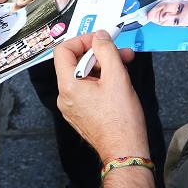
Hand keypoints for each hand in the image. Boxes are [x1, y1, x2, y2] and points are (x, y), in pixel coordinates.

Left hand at [53, 32, 147, 161]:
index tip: (100, 40)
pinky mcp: (80, 114)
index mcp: (68, 86)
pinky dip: (100, 81)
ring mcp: (71, 107)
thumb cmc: (121, 119)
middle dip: (99, 54)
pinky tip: (119, 81)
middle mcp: (64, 97)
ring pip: (83, 77)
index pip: (63, 51)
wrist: (124, 151)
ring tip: (125, 65)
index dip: (82, 40)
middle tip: (121, 52)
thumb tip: (99, 36)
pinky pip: (86, 90)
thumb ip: (107, 51)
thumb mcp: (117, 77)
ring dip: (103, 67)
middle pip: (75, 63)